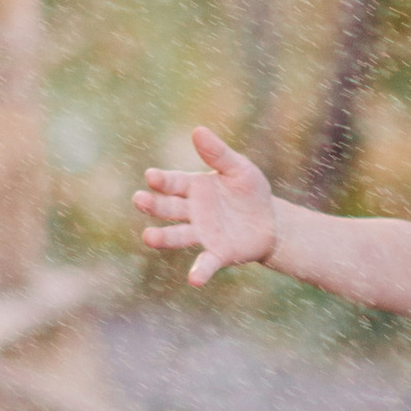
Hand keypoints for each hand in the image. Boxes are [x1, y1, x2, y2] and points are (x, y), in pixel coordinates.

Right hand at [132, 125, 277, 285]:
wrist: (271, 221)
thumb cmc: (250, 191)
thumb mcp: (239, 169)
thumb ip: (219, 154)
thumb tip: (197, 130)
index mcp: (194, 188)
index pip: (173, 183)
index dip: (162, 181)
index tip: (151, 176)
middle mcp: (192, 212)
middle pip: (168, 208)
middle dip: (153, 205)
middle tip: (139, 200)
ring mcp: (203, 234)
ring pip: (178, 236)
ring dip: (163, 237)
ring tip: (148, 237)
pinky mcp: (218, 254)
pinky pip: (206, 263)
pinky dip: (199, 272)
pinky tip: (194, 280)